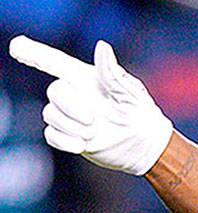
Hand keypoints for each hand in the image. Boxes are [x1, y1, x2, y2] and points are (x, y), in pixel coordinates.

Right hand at [8, 36, 172, 175]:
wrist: (146, 146)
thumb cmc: (142, 113)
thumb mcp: (130, 93)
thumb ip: (111, 73)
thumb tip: (102, 47)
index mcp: (86, 78)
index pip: (55, 62)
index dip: (34, 53)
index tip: (16, 47)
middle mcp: (75, 95)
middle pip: (54, 92)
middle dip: (69, 106)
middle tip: (93, 119)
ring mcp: (70, 116)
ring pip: (50, 115)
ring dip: (72, 126)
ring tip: (95, 132)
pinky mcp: (70, 136)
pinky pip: (52, 135)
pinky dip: (65, 140)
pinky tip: (82, 145)